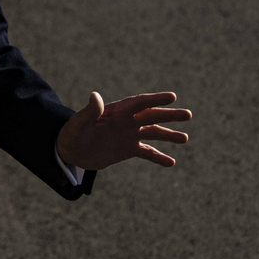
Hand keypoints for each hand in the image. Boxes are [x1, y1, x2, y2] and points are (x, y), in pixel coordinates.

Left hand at [56, 92, 190, 170]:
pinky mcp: (128, 149)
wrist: (70, 150)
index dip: (155, 99)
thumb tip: (95, 95)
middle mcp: (126, 121)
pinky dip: (159, 157)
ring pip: (153, 133)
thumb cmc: (72, 133)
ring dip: (169, 135)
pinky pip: (148, 152)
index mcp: (116, 111)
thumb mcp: (79, 122)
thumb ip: (90, 111)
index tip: (172, 97)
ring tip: (185, 138)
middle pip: (151, 116)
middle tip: (188, 114)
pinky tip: (172, 163)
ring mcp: (129, 135)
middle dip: (169, 115)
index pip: (139, 103)